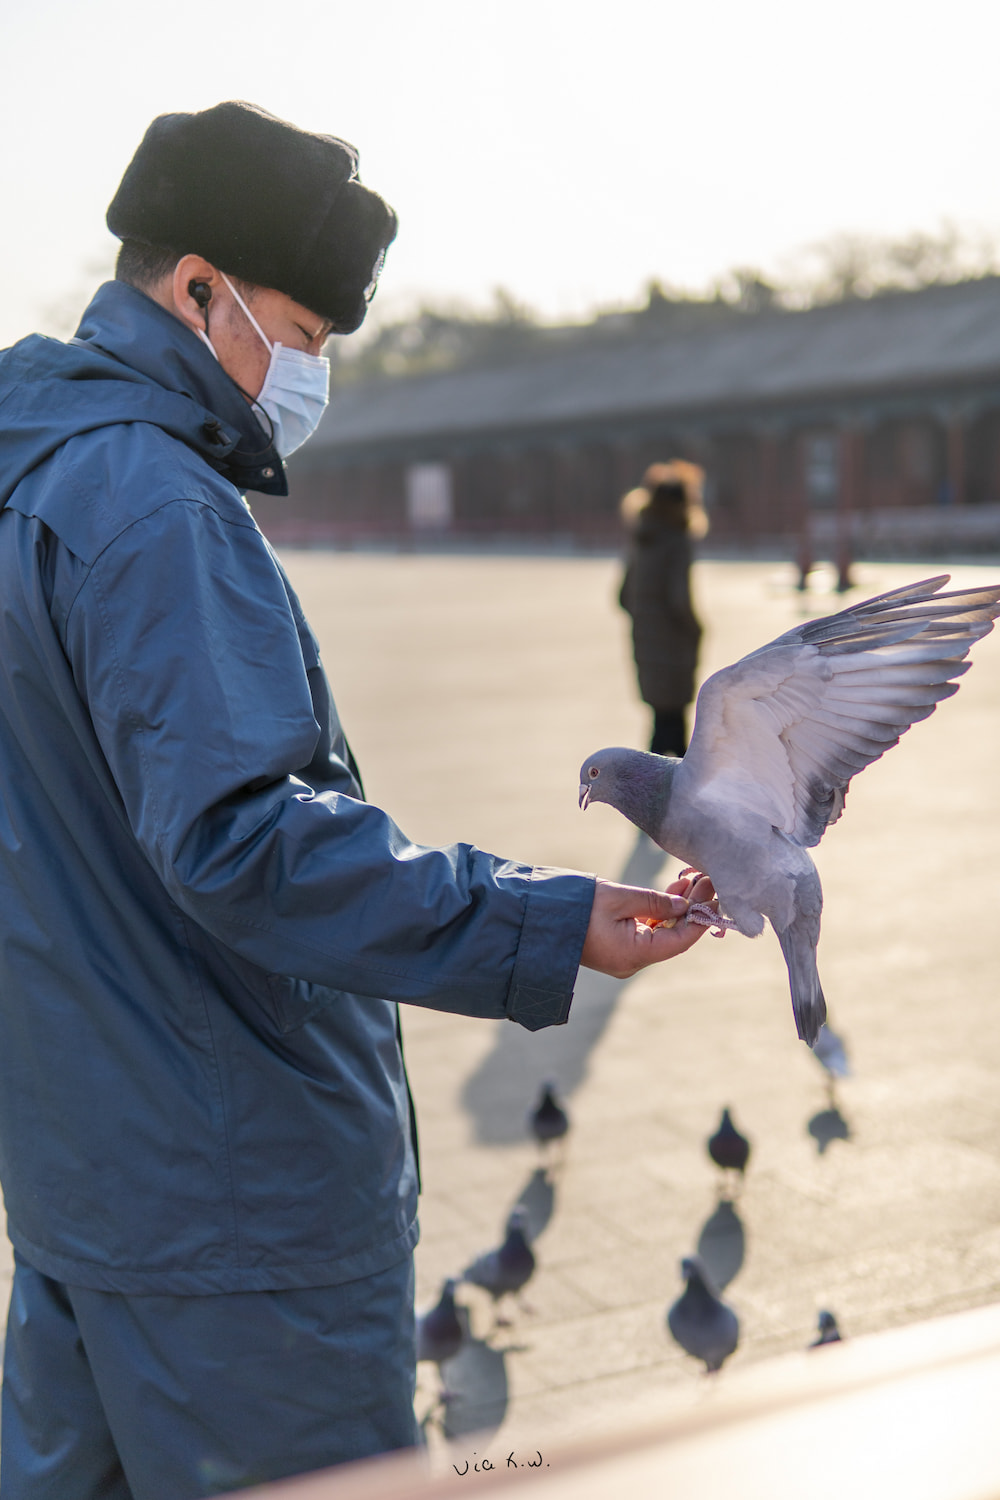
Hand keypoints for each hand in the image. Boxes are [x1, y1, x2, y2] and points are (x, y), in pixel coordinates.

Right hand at [580, 872, 717, 978]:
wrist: (536, 917)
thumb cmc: (574, 905)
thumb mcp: (618, 897)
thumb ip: (654, 900)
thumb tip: (684, 903)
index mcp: (633, 955)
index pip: (680, 941)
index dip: (701, 918)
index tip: (715, 896)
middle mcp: (632, 961)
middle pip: (673, 937)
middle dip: (692, 908)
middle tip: (708, 880)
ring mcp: (624, 955)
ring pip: (662, 932)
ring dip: (677, 907)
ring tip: (694, 878)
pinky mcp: (617, 945)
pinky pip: (646, 930)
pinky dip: (660, 911)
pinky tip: (674, 888)